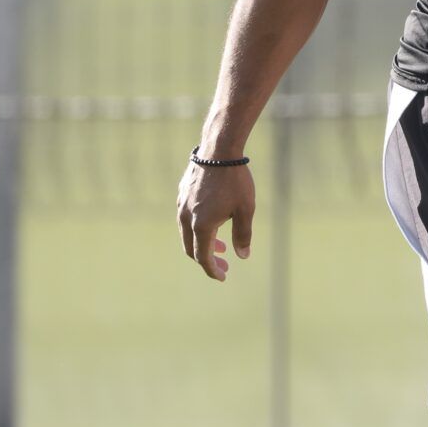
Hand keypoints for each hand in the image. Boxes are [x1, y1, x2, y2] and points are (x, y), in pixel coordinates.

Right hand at [176, 160, 255, 282]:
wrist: (219, 150)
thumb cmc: (235, 180)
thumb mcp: (246, 210)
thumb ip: (243, 235)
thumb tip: (242, 256)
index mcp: (201, 225)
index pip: (203, 257)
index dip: (212, 270)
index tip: (223, 276)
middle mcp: (186, 218)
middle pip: (191, 249)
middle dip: (207, 260)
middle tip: (224, 264)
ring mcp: (181, 205)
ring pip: (187, 234)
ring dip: (203, 243)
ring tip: (222, 244)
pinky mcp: (182, 194)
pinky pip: (185, 219)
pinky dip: (197, 229)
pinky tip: (214, 222)